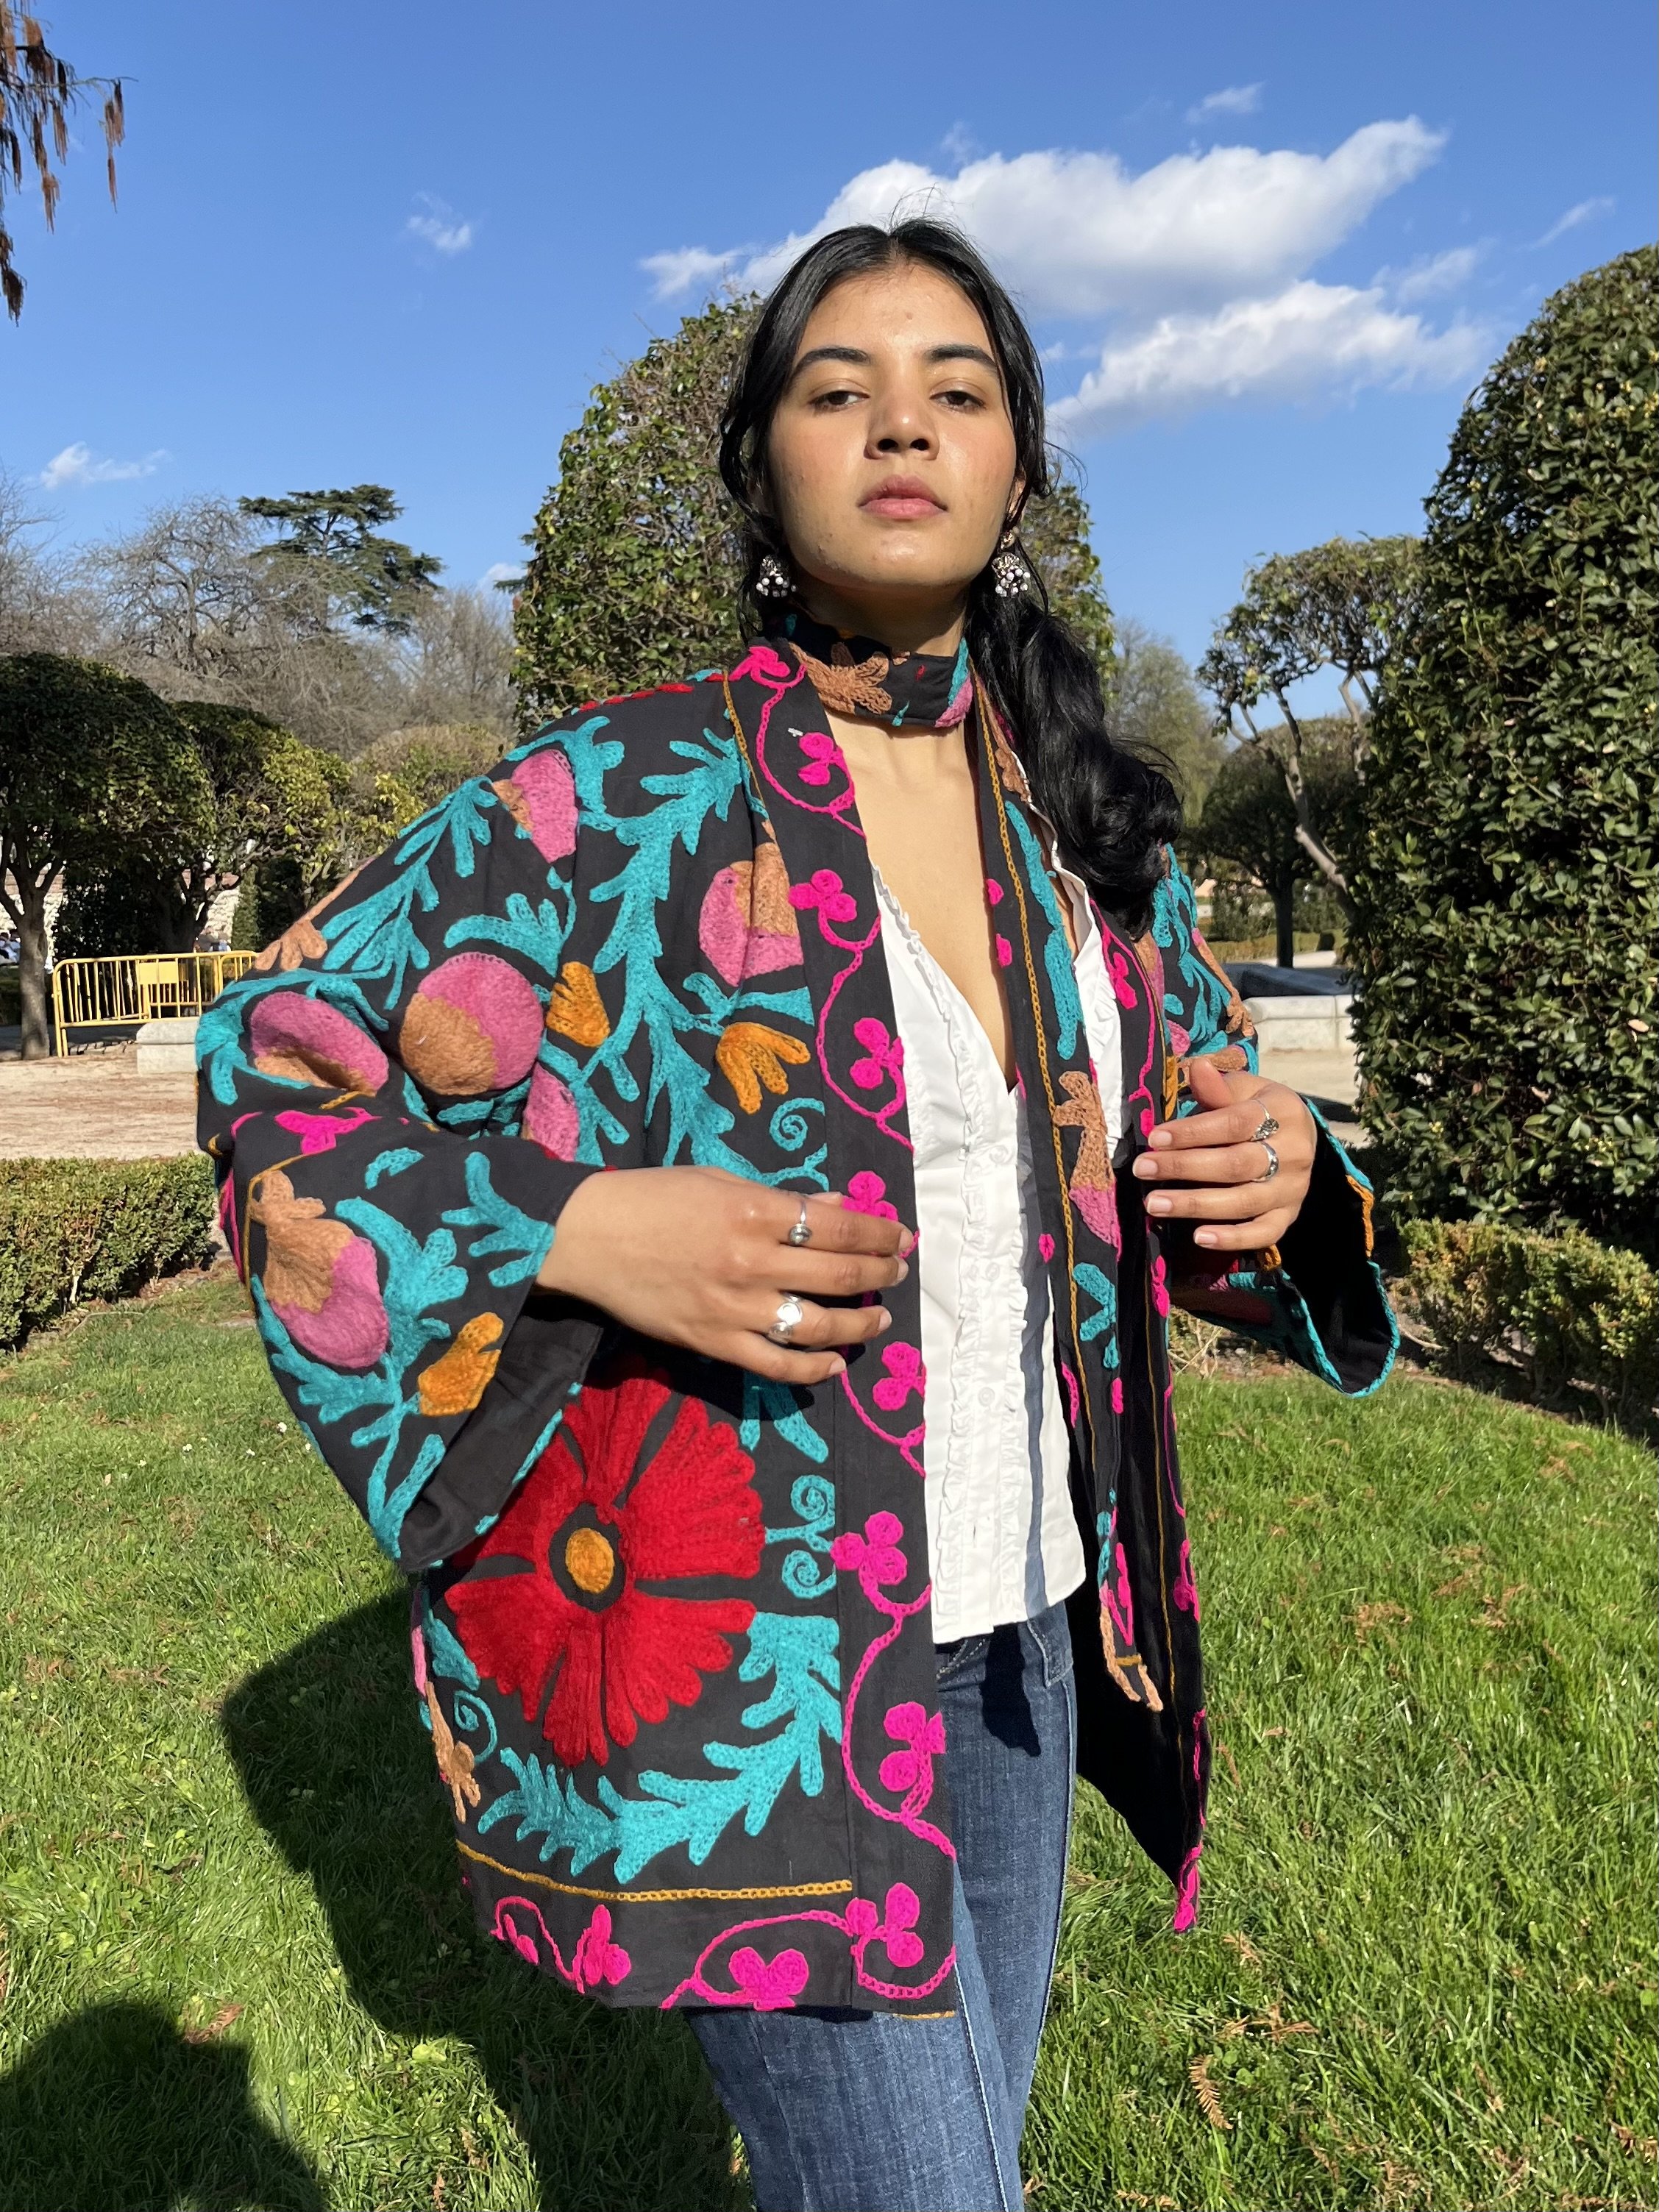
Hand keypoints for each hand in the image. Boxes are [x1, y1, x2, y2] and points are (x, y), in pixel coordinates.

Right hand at [537, 1166, 911, 1384]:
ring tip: (878, 1318)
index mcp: (755, 1211)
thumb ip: (785, 1199)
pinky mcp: (713, 1343)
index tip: (901, 1236)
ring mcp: (734, 1308)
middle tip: (899, 1272)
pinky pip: (774, 1365)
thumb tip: (840, 1207)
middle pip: (838, 1273)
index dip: (879, 1233)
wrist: (587, 1237)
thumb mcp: (721, 1181)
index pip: (839, 1227)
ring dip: (858, 1323)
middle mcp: (752, 1262)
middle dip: (880, 1273)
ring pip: (816, 1325)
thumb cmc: (653, 1197)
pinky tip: (834, 1365)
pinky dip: (811, 1369)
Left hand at [1130, 1056, 1314, 1252]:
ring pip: (1244, 1201)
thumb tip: (1196, 1067)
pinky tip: (1198, 1237)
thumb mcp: (1244, 1089)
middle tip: (1142, 1169)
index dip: (1193, 1132)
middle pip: (1236, 1164)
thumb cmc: (1259, 1109)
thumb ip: (1218, 1087)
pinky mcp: (1289, 1216)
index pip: (1234, 1123)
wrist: (1300, 1138)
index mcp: (1283, 1112)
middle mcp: (1294, 1152)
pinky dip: (1232, 1239)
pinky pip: (1263, 1233)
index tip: (1154, 1138)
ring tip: (1154, 1204)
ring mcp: (1293, 1188)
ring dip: (1196, 1205)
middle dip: (1184, 1167)